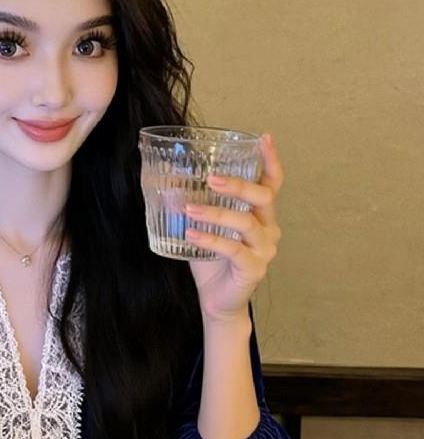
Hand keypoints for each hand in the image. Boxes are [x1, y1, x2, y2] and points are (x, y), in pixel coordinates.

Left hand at [183, 133, 282, 323]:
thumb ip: (190, 205)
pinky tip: (192, 234)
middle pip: (264, 197)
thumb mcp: (200, 227)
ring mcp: (264, 250)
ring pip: (246, 223)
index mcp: (261, 214)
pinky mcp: (254, 269)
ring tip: (190, 209)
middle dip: (238, 185)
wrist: (216, 301)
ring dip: (216, 213)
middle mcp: (268, 229)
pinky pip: (234, 250)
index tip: (264, 138)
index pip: (272, 183)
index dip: (270, 160)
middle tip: (211, 179)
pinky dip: (212, 240)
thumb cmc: (212, 260)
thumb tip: (166, 182)